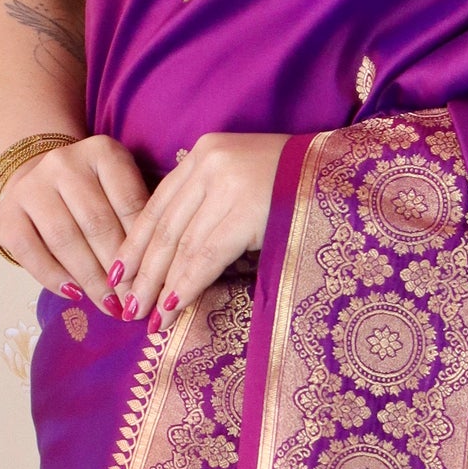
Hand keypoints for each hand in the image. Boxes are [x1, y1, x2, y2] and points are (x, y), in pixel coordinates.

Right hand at [0, 134, 149, 307]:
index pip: (130, 203)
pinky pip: (30, 252)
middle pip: (97, 223)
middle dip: (118, 270)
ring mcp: (31, 186)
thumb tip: (155, 276)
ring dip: (90, 279)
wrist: (38, 178)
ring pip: (64, 240)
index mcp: (102, 152)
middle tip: (134, 302)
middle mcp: (63, 163)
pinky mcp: (6, 214)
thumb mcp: (121, 191)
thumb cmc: (93, 193)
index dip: (142, 247)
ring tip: (109, 305)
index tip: (154, 280)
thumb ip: (138, 221)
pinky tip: (74, 294)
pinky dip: (54, 278)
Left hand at [115, 132, 286, 325]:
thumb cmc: (300, 188)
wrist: (349, 177)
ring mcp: (229, 183)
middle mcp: (210, 161)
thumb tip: (173, 258)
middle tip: (126, 305)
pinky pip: (206, 256)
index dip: (135, 243)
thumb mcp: (245, 184)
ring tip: (146, 316)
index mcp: (206, 152)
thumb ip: (210, 205)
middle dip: (141, 271)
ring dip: (159, 286)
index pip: (158, 204)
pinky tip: (171, 307)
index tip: (118, 274)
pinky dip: (185, 285)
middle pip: (164, 226)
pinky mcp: (247, 208)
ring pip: (181, 245)